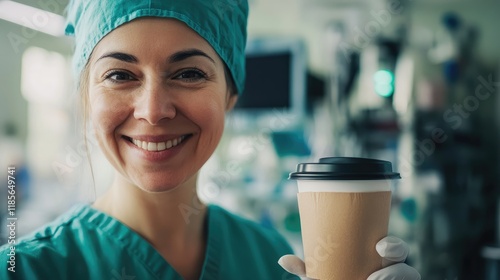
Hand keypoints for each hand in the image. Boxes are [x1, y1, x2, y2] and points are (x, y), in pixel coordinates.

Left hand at [278, 236, 420, 279]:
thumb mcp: (320, 278)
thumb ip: (306, 271)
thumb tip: (282, 259)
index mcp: (376, 257)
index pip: (393, 248)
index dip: (393, 245)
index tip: (379, 247)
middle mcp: (391, 271)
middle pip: (405, 262)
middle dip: (396, 265)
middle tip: (375, 274)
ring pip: (410, 276)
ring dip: (393, 278)